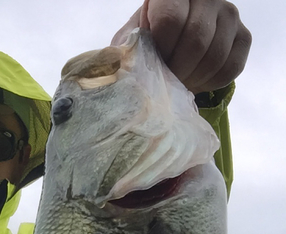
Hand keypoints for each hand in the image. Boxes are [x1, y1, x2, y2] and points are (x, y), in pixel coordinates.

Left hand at [111, 0, 251, 93]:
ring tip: (179, 84)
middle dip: (177, 71)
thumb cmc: (145, 42)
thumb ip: (127, 47)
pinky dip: (211, 84)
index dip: (161, 50)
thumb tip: (126, 64)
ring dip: (193, 80)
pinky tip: (196, 82)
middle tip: (167, 82)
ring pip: (215, 57)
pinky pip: (232, 67)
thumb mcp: (130, 41)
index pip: (171, 19)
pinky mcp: (243, 36)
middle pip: (196, 41)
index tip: (154, 64)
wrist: (169, 43)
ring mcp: (229, 14)